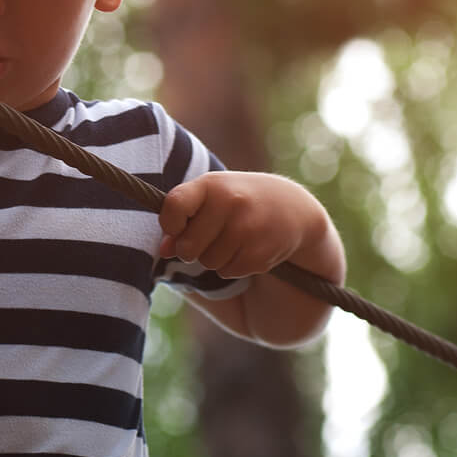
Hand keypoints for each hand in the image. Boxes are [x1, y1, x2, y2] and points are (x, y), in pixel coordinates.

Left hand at [158, 171, 318, 280]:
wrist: (291, 207)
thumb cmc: (237, 201)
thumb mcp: (211, 197)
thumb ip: (183, 218)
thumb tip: (164, 251)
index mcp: (212, 184)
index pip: (174, 206)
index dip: (169, 224)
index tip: (177, 227)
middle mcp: (230, 203)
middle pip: (188, 247)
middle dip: (191, 250)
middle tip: (206, 238)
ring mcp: (248, 228)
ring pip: (208, 262)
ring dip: (214, 257)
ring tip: (232, 239)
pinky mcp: (261, 252)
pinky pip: (228, 272)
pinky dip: (232, 266)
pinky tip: (246, 247)